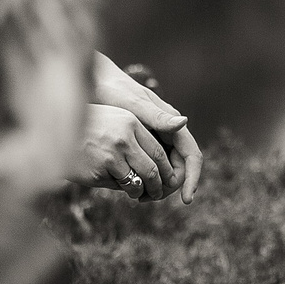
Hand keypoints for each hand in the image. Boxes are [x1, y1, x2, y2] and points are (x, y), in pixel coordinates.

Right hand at [80, 105, 175, 199]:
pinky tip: (119, 186)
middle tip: (159, 192)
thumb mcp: (114, 118)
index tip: (168, 178)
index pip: (158, 151)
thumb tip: (159, 162)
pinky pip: (118, 186)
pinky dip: (122, 189)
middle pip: (153, 169)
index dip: (166, 168)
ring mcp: (111, 156)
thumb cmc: (87, 126)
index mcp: (130, 123)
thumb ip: (136, 134)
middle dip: (159, 185)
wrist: (53, 131)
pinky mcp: (98, 172)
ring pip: (138, 182)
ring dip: (142, 192)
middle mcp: (123, 138)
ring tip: (141, 193)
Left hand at [84, 55, 204, 202]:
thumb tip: (184, 122)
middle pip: (180, 168)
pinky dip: (145, 180)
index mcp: (172, 124)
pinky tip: (130, 187)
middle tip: (148, 199)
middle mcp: (167, 132)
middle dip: (170, 187)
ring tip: (138, 197)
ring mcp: (155, 139)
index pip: (192, 157)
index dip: (192, 179)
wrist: (92, 83)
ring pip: (165, 170)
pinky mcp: (141, 144)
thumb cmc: (112, 90)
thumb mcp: (133, 104)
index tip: (186, 200)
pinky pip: (150, 167)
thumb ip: (157, 116)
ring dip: (157, 186)